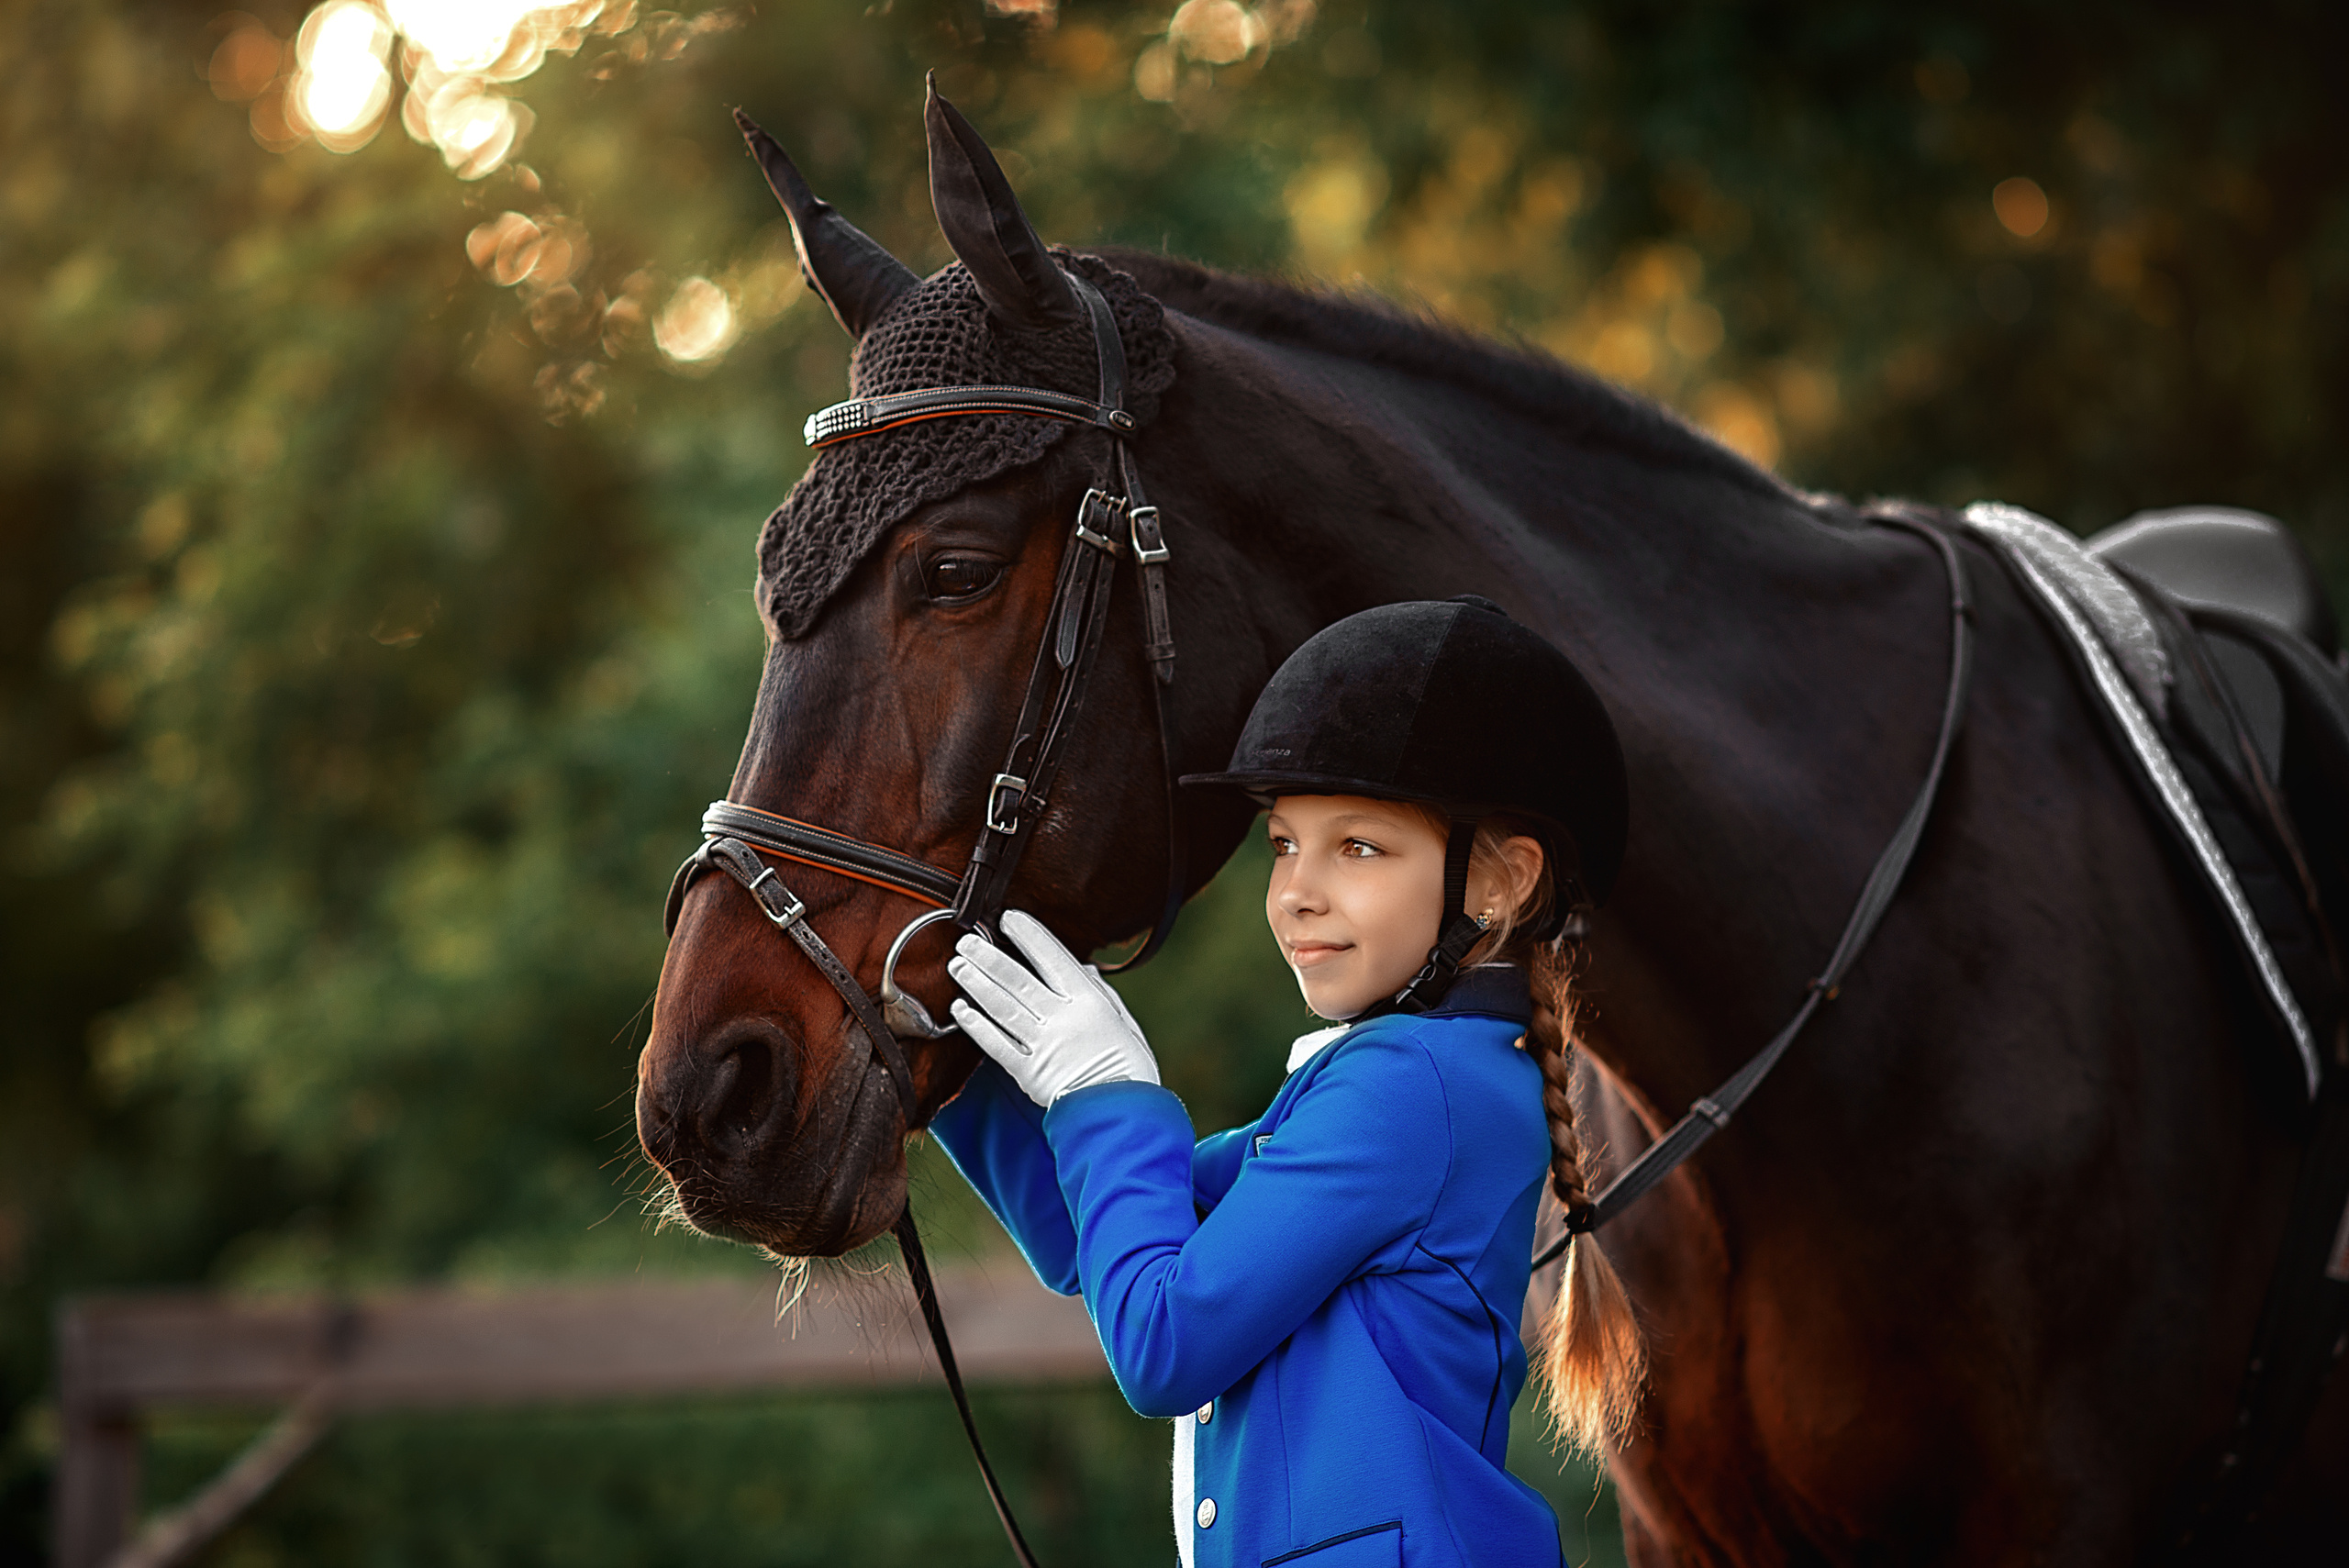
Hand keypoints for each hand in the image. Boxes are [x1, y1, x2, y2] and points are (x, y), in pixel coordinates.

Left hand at [947, 910, 1160, 1107]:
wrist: (1121, 1114)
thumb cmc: (1128, 1068)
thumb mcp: (1123, 1022)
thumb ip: (1100, 993)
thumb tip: (1081, 967)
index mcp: (1089, 1002)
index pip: (1053, 959)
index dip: (1029, 936)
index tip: (1008, 918)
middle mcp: (1064, 1019)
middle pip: (1019, 981)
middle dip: (989, 958)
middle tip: (966, 941)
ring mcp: (1044, 1046)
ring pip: (1003, 1008)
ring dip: (977, 985)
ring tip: (957, 966)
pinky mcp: (1029, 1073)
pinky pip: (997, 1045)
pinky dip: (978, 1026)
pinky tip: (961, 1010)